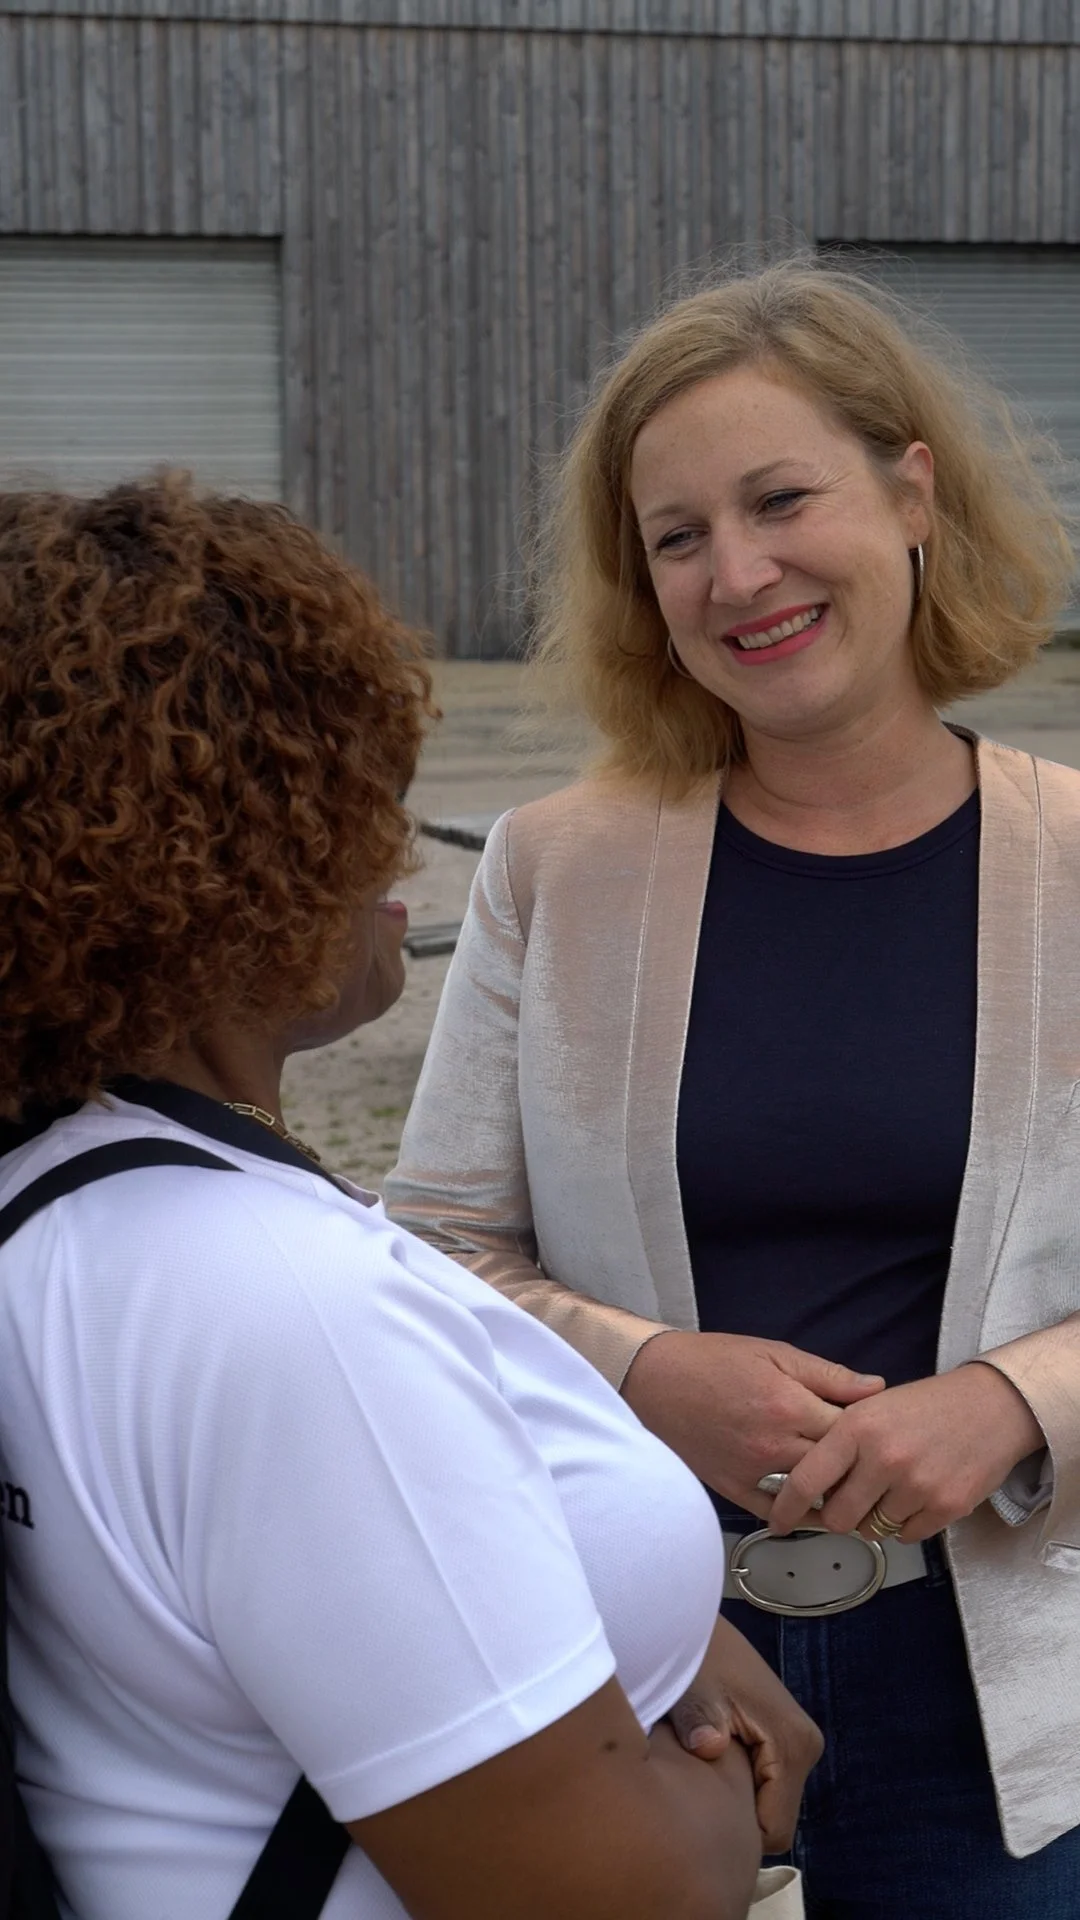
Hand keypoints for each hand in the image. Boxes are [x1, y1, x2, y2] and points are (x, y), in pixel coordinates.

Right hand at [622, 1330, 884, 1515]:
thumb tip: (876, 1388)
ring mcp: (752, 1470)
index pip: (851, 1431)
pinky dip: (797, 1516)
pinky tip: (815, 1513)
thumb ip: (828, 1375)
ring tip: (854, 1491)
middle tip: (874, 1466)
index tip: (879, 1431)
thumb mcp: (775, 1354)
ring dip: (833, 1494)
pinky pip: (772, 1511)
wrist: (656, 1379)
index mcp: (789, 1405)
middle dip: (858, 1467)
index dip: (870, 1432)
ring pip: (810, 1495)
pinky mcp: (731, 1486)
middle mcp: (774, 1444)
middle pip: (835, 1468)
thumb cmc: (716, 1360)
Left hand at [665, 1614, 821, 1852]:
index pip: (775, 1830)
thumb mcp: (694, 1690)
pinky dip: (740, 1783)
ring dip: (738, 1799)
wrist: (697, 1625)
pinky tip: (708, 1768)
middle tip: (692, 1803)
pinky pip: (765, 1782)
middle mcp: (805, 1747)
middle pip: (774, 1818)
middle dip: (738, 1819)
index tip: (701, 1821)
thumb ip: (700, 1721)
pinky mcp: (784, 1737)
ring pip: (769, 1801)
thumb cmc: (697, 1659)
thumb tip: (709, 1747)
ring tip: (697, 1783)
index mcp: (792, 1745)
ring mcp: (797, 1742)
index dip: (740, 1836)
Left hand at [767, 1362, 1045, 1541]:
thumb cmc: (925, 1406)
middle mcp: (884, 1458)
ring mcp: (917, 1485)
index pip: (806, 1479)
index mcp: (857, 1427)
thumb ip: (839, 1442)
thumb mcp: (872, 1407)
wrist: (991, 1407)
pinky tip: (917, 1496)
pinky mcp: (946, 1507)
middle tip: (850, 1501)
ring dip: (874, 1519)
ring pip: (872, 1530)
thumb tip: (808, 1484)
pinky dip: (906, 1524)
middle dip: (838, 1516)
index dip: (786, 1507)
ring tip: (891, 1490)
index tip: (777, 1522)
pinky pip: (907, 1536)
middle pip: (837, 1518)